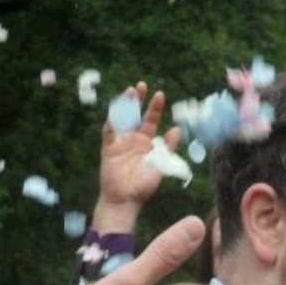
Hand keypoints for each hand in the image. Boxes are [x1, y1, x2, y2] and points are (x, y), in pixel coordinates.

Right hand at [92, 82, 181, 231]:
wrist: (126, 199)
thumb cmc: (144, 186)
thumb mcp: (160, 165)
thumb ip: (168, 148)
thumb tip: (177, 129)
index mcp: (147, 143)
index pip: (150, 120)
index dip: (154, 108)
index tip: (160, 94)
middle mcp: (133, 139)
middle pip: (135, 115)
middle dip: (138, 100)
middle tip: (142, 85)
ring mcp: (120, 142)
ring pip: (121, 118)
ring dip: (125, 105)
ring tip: (130, 91)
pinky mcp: (108, 147)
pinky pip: (109, 131)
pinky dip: (112, 121)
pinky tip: (117, 110)